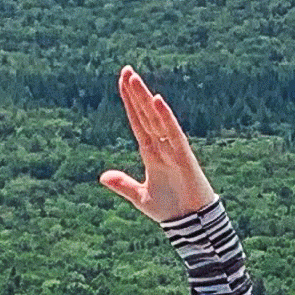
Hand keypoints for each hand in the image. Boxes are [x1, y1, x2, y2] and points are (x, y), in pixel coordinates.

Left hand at [99, 66, 215, 223]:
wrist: (191, 224)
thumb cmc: (170, 209)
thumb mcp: (141, 197)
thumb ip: (123, 184)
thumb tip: (102, 177)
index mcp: (151, 153)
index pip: (137, 122)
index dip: (129, 103)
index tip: (122, 83)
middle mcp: (162, 146)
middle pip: (145, 114)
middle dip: (136, 93)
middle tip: (126, 70)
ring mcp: (173, 149)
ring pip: (156, 118)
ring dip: (146, 98)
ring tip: (134, 78)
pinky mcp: (184, 156)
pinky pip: (173, 132)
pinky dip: (165, 117)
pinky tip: (156, 101)